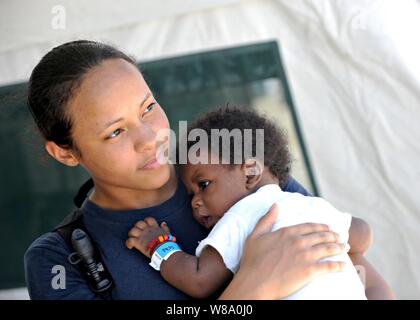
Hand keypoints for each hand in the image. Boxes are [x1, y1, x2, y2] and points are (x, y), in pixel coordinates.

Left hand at [126, 217, 170, 257]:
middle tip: (138, 232)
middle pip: (139, 223)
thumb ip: (165, 227)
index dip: (146, 221)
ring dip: (131, 234)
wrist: (163, 249)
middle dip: (137, 227)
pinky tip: (130, 246)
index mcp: (154, 227)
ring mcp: (142, 235)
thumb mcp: (167, 233)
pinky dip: (128, 243)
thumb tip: (163, 223)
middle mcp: (147, 230)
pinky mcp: (138, 242)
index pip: (149, 219)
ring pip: (132, 230)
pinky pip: (130, 240)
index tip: (146, 225)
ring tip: (132, 238)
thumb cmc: (166, 242)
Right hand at [220, 203, 345, 299]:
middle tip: (340, 237)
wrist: (254, 282)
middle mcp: (298, 241)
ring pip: (328, 248)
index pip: (309, 227)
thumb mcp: (255, 236)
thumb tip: (275, 206)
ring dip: (339, 247)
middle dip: (333, 236)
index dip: (321, 226)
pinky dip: (338, 265)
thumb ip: (266, 220)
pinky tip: (344, 265)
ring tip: (345, 247)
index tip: (328, 227)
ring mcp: (305, 256)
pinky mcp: (309, 271)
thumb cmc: (252, 261)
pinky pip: (328, 266)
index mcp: (286, 232)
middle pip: (321, 236)